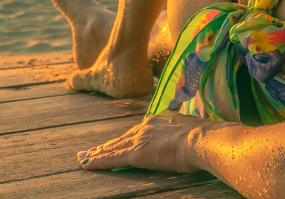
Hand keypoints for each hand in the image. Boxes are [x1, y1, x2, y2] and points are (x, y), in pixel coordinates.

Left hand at [77, 112, 219, 173]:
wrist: (200, 139)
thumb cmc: (202, 137)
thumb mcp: (190, 128)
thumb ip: (183, 129)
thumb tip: (189, 132)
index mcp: (157, 121)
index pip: (135, 132)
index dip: (124, 139)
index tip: (115, 142)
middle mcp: (144, 128)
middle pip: (120, 139)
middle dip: (104, 146)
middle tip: (89, 151)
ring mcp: (139, 140)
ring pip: (112, 148)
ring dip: (96, 153)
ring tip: (83, 157)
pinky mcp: (135, 154)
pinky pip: (111, 159)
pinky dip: (98, 161)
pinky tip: (86, 164)